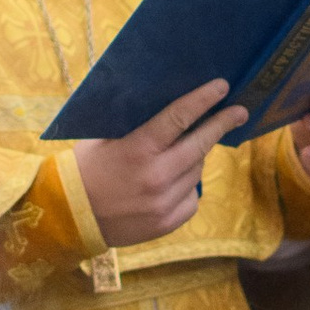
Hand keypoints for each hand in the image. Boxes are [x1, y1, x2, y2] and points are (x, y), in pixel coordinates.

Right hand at [74, 79, 246, 248]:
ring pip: (197, 171)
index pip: (179, 117)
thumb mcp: (105, 137)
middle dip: (222, 124)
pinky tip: (172, 183)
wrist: (69, 215)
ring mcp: (163, 202)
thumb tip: (172, 106)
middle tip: (239, 112)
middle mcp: (156, 176)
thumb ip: (137, 125)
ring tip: (181, 153)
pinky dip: (186, 188)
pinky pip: (191, 198)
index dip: (204, 100)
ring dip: (195, 158)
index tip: (223, 87)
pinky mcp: (167, 222)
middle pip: (201, 144)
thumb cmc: (86, 168)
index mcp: (138, 149)